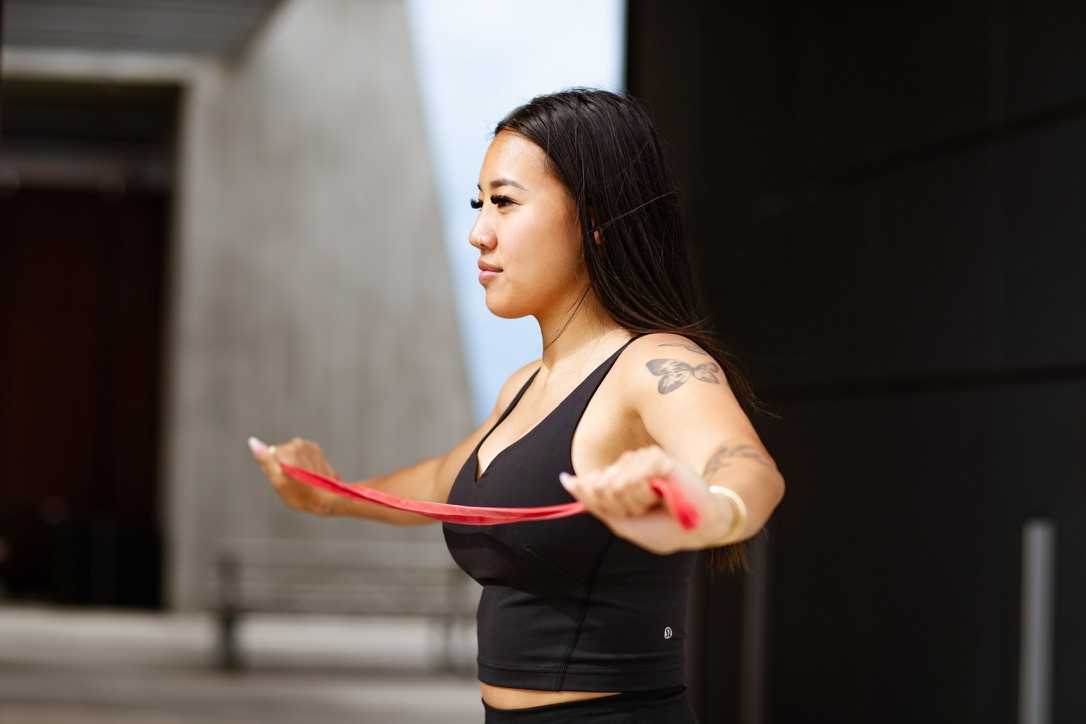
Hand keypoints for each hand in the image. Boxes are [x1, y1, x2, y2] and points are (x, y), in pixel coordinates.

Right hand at [248, 436, 343, 515]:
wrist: (328, 498)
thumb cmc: (301, 494)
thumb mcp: (278, 480)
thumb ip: (265, 459)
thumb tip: (252, 441)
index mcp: (288, 450)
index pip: (269, 455)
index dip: (273, 469)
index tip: (282, 479)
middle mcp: (299, 443)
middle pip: (280, 453)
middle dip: (283, 465)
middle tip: (292, 481)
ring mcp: (309, 445)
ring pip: (292, 453)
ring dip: (293, 464)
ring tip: (301, 479)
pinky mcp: (317, 449)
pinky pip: (302, 454)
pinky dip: (303, 462)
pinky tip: (308, 474)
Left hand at [559, 446, 722, 553]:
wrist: (699, 528)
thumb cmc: (664, 528)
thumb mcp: (620, 521)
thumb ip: (592, 500)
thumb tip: (565, 480)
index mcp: (617, 480)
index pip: (589, 487)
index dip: (607, 508)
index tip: (630, 515)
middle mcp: (626, 466)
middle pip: (599, 487)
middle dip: (621, 508)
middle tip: (646, 511)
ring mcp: (641, 460)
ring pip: (617, 484)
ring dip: (636, 503)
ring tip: (656, 503)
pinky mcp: (657, 458)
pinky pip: (634, 477)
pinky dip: (646, 493)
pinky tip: (662, 494)